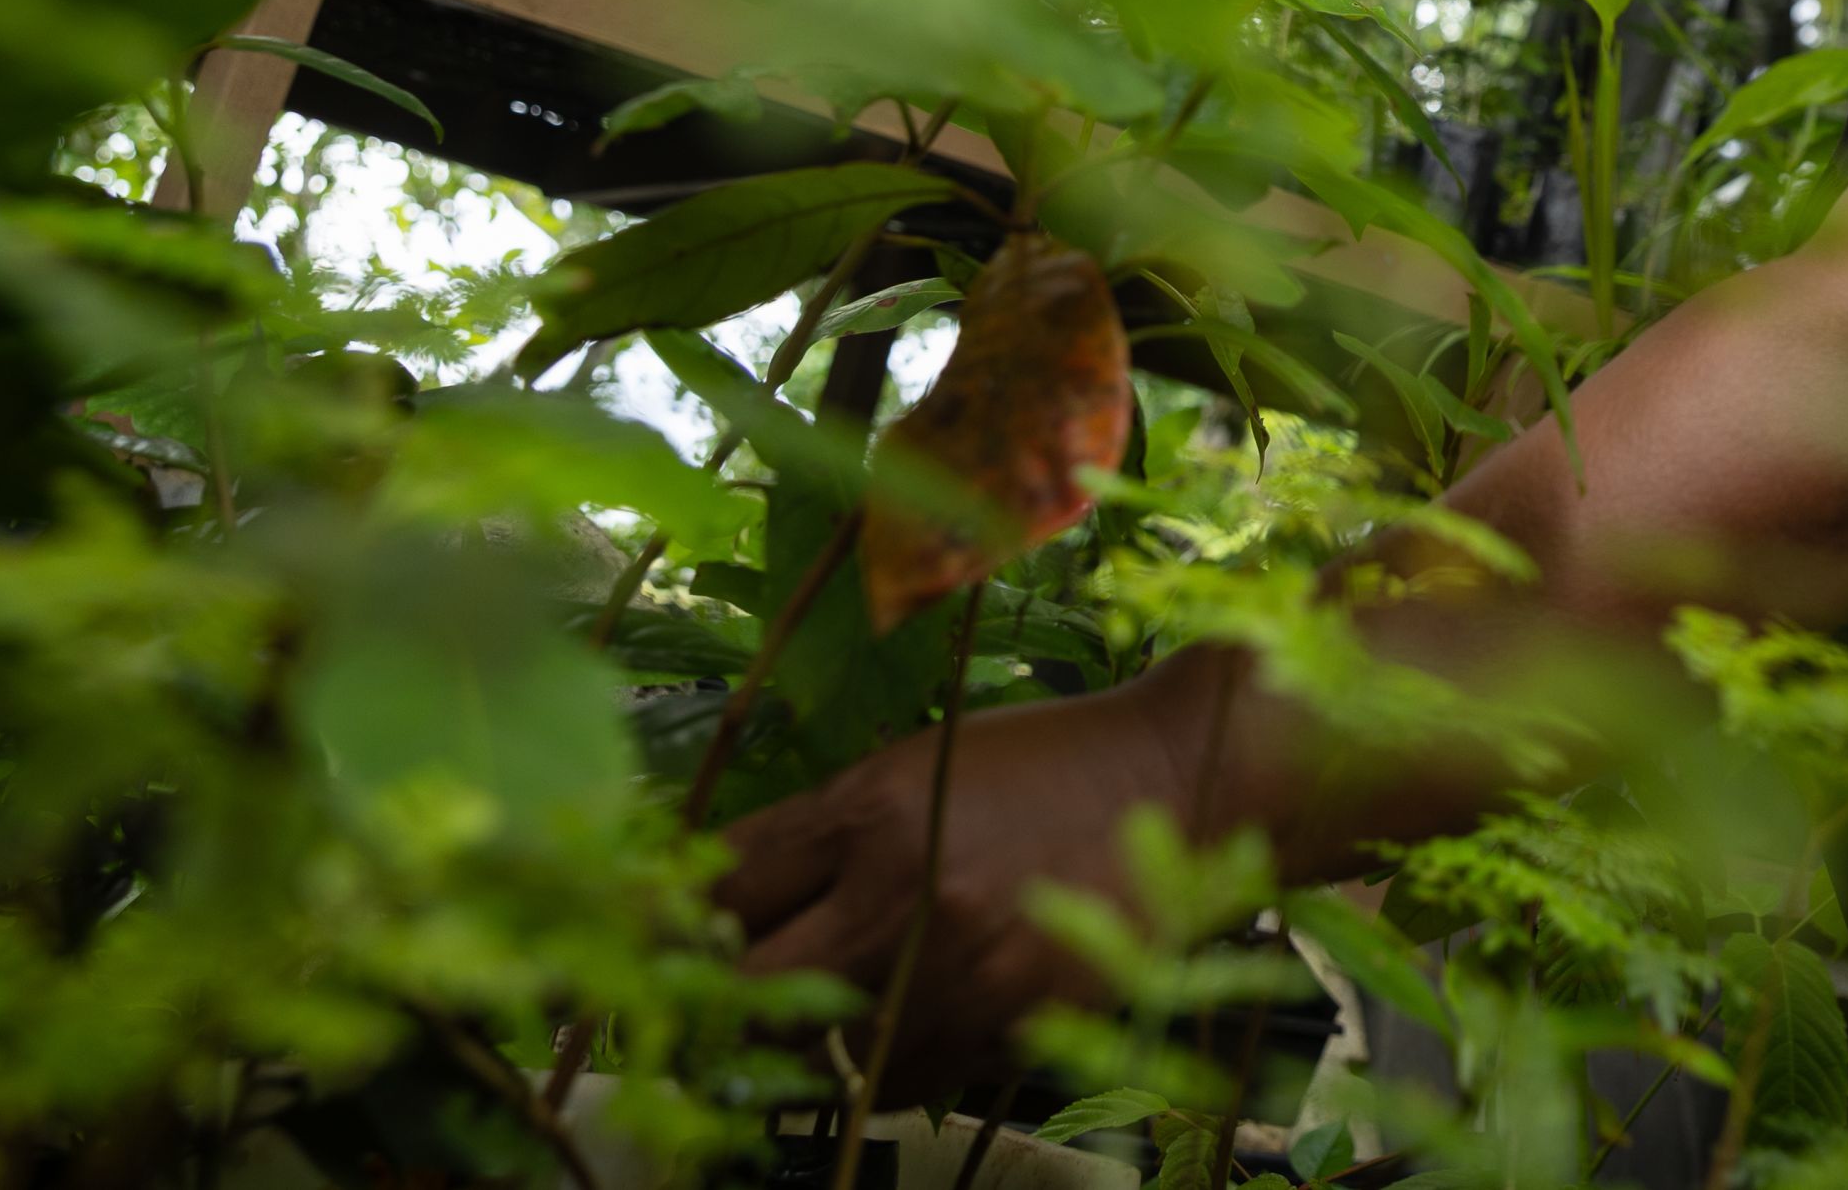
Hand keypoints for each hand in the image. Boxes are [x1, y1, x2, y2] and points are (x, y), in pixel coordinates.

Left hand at [713, 661, 1216, 1104]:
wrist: (1182, 781)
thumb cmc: (1042, 764)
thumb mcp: (918, 765)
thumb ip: (822, 830)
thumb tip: (715, 903)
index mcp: (870, 808)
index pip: (724, 889)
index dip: (678, 922)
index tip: (664, 941)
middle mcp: (902, 893)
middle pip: (750, 987)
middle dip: (728, 995)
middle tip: (723, 1000)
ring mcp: (959, 970)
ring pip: (824, 1054)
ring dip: (817, 1039)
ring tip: (842, 1002)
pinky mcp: (1011, 1024)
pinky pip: (904, 1083)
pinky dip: (891, 1065)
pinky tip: (916, 1018)